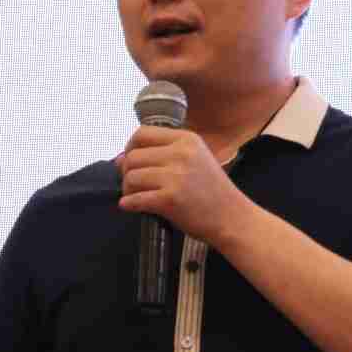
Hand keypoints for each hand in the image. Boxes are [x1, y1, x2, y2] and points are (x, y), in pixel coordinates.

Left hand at [116, 125, 246, 244]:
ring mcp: (176, 176)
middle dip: (127, 173)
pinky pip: (135, 199)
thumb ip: (163, 153)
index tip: (134, 162)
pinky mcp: (170, 199)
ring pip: (131, 177)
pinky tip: (134, 207)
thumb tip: (119, 159)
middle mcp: (181, 153)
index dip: (130, 147)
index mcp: (187, 139)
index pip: (142, 133)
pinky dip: (129, 204)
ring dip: (128, 190)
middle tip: (135, 185)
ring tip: (138, 197)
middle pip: (132, 156)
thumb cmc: (212, 191)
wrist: (233, 217)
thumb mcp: (195, 158)